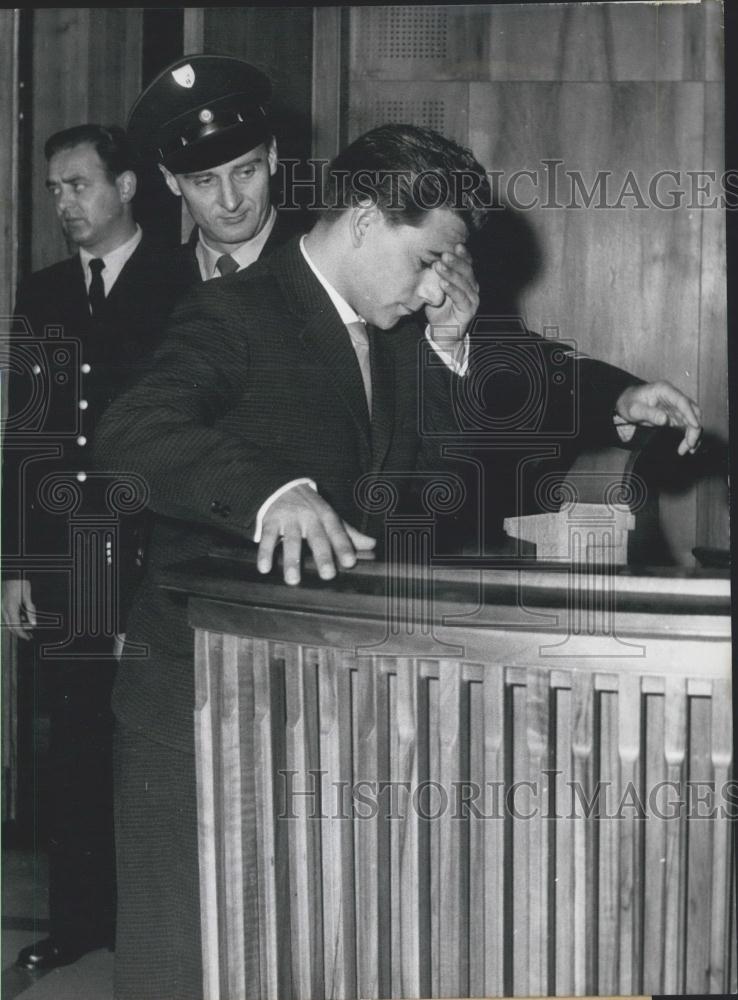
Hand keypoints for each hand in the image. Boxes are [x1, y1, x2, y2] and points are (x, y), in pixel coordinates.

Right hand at [1, 579, 36, 639]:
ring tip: (28, 626)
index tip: (27, 637)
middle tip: (29, 635)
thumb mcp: (27, 596)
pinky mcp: (4, 604)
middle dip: (20, 632)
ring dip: (18, 625)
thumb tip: (33, 623)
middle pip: (11, 626)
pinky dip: (16, 619)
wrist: (12, 574)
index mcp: (11, 608)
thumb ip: (30, 610)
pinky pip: (9, 616)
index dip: (22, 633)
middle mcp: (5, 609)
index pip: (16, 626)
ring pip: (9, 622)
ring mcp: (3, 607)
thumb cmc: (20, 582)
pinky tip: (23, 618)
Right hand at [257, 483, 375, 584]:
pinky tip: (264, 568)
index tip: (350, 562)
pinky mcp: (270, 521)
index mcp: (326, 515)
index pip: (337, 531)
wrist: (281, 484)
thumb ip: (349, 533)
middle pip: (317, 537)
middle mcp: (309, 516)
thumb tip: (372, 545)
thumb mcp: (329, 516)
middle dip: (322, 555)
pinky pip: (267, 538)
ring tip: (293, 580)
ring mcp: (289, 518)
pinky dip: (265, 553)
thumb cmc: (310, 507)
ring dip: (292, 560)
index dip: (344, 546)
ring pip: (291, 540)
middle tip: (327, 574)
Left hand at [424, 243, 478, 342]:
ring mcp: (472, 299)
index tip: (454, 244)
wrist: (442, 333)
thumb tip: (424, 260)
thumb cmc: (438, 310)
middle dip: (455, 261)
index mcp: (466, 280)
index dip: (462, 254)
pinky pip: (461, 297)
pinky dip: (452, 289)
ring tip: (439, 265)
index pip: (467, 264)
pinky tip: (443, 283)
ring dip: (451, 273)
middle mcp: (472, 287)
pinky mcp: (469, 310)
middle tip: (443, 254)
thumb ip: (434, 277)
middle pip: (467, 270)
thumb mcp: (435, 290)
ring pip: (464, 282)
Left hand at [615, 381, 701, 455]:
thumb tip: (664, 420)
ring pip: (692, 419)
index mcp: (664, 390)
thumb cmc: (629, 402)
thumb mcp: (635, 409)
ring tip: (688, 449)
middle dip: (694, 428)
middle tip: (689, 444)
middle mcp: (673, 397)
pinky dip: (689, 435)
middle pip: (692, 410)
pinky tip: (687, 445)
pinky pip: (687, 425)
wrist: (626, 402)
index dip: (690, 414)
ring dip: (693, 434)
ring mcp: (675, 406)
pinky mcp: (675, 416)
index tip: (695, 426)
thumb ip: (649, 414)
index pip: (682, 401)